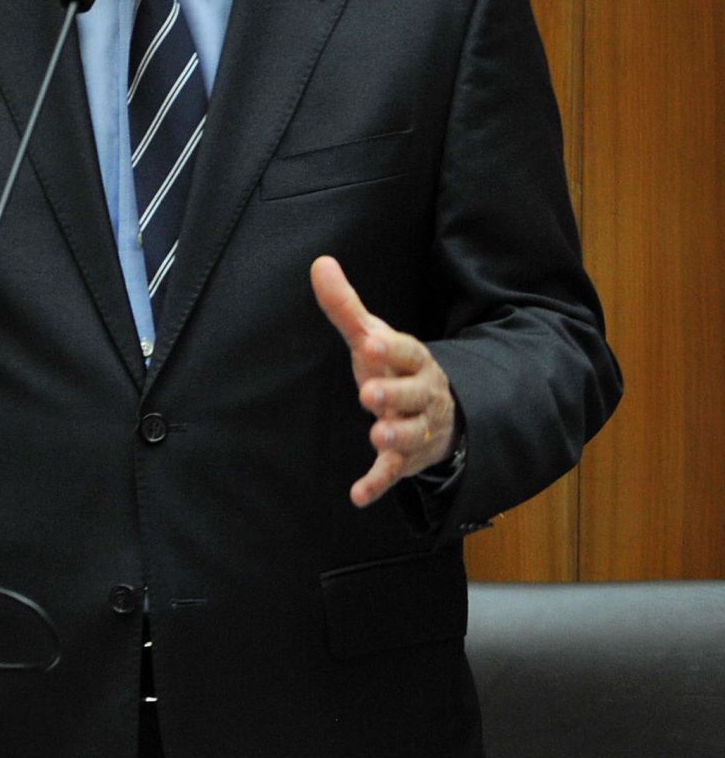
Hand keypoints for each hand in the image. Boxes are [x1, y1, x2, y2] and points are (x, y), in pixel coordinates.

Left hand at [311, 257, 457, 507]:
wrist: (439, 412)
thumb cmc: (394, 368)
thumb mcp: (374, 338)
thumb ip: (346, 307)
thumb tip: (319, 262)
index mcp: (412, 361)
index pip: (407, 351)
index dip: (391, 348)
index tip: (371, 342)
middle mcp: (421, 394)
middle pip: (413, 394)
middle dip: (395, 394)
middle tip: (370, 394)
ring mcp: (417, 428)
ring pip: (412, 433)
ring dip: (395, 435)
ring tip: (377, 434)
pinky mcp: (406, 459)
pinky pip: (394, 472)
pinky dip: (378, 484)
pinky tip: (358, 495)